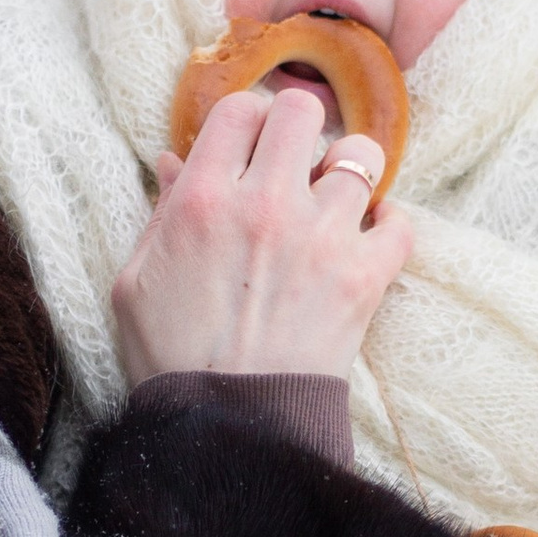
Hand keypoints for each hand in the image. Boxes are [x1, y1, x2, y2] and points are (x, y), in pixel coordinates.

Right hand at [111, 86, 412, 387]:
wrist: (228, 428)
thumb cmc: (173, 359)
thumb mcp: (137, 282)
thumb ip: (160, 214)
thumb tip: (174, 161)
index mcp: (201, 199)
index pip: (239, 108)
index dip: (248, 118)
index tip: (252, 144)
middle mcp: (264, 204)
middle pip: (302, 109)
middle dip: (300, 127)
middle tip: (295, 160)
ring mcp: (320, 238)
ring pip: (360, 156)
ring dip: (348, 174)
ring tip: (336, 202)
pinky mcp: (363, 277)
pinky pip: (399, 223)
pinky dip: (390, 226)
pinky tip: (369, 239)